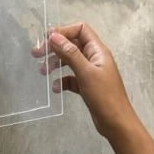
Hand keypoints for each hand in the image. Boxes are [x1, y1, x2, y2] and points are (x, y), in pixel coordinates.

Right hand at [32, 23, 133, 137]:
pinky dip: (63, 80)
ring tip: (43, 72)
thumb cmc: (104, 96)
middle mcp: (95, 59)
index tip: (47, 41)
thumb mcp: (85, 72)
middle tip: (36, 55)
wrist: (116, 123)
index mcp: (98, 51)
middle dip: (55, 48)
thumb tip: (53, 36)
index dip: (63, 31)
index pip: (81, 30)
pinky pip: (72, 78)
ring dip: (55, 64)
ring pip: (70, 61)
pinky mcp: (87, 86)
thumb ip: (70, 53)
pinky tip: (57, 88)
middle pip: (72, 45)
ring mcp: (91, 73)